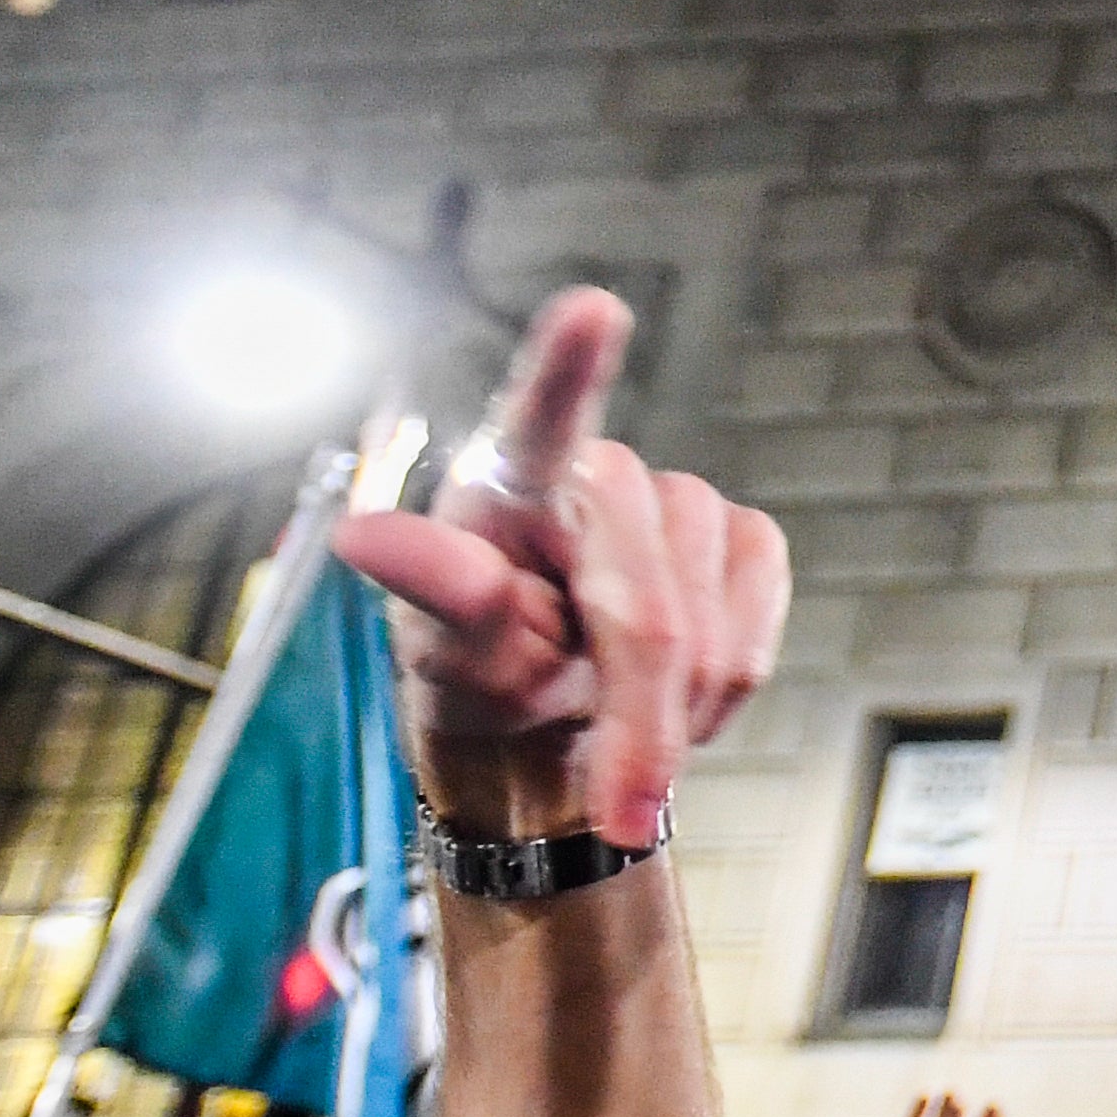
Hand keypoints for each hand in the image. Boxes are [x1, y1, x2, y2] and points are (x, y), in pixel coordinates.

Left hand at [334, 288, 788, 849]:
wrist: (557, 724)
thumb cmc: (482, 671)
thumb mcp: (443, 650)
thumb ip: (431, 587)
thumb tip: (358, 533)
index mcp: (510, 484)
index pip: (538, 419)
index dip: (568, 368)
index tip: (592, 313)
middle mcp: (603, 477)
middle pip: (644, 605)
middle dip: (642, 715)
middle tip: (626, 803)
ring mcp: (685, 503)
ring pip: (712, 629)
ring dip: (677, 709)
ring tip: (624, 724)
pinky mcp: (748, 541)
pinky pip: (758, 632)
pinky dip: (723, 691)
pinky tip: (678, 697)